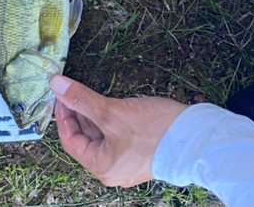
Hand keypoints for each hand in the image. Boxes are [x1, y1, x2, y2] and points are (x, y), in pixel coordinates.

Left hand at [50, 75, 186, 186]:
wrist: (197, 137)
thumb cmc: (154, 129)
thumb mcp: (112, 111)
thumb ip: (81, 99)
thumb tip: (56, 85)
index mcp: (102, 167)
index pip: (70, 141)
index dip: (63, 115)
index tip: (60, 93)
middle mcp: (112, 169)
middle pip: (85, 138)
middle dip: (78, 113)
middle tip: (71, 90)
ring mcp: (126, 162)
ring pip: (100, 135)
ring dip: (92, 114)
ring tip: (86, 93)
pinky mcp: (138, 152)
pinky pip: (114, 135)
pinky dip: (107, 119)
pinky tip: (106, 103)